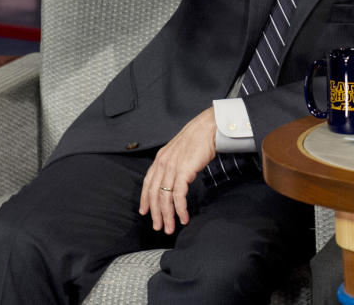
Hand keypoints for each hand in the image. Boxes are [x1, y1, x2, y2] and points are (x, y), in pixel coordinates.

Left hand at [139, 107, 216, 234]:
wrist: (208, 127)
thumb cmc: (198, 137)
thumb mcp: (180, 150)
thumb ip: (173, 162)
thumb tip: (174, 176)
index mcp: (160, 158)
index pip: (148, 183)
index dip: (145, 199)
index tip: (144, 212)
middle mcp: (163, 163)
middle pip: (155, 194)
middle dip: (156, 214)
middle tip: (158, 227)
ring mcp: (172, 168)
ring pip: (165, 198)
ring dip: (167, 216)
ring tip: (170, 228)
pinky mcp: (183, 172)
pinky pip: (178, 196)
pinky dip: (180, 209)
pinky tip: (183, 217)